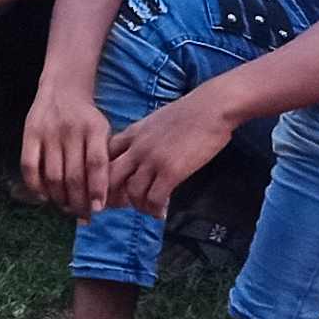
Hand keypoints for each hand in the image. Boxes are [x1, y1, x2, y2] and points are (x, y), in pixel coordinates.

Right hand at [21, 81, 115, 218]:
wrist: (63, 88)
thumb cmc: (87, 119)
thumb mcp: (103, 131)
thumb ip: (104, 159)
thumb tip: (102, 200)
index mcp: (95, 128)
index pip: (96, 164)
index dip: (97, 189)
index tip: (98, 209)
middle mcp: (71, 129)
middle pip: (74, 175)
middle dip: (78, 201)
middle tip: (82, 214)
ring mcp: (49, 131)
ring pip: (53, 176)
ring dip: (59, 198)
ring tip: (65, 207)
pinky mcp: (30, 132)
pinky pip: (29, 166)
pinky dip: (35, 186)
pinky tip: (43, 197)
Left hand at [98, 95, 232, 219]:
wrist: (213, 106)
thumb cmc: (192, 112)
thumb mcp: (157, 120)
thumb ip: (145, 136)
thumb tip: (143, 153)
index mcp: (133, 133)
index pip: (105, 156)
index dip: (105, 175)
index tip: (113, 187)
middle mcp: (138, 147)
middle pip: (110, 177)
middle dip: (113, 196)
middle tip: (125, 206)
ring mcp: (153, 159)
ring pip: (132, 192)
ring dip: (139, 206)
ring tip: (149, 210)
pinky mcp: (171, 170)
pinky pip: (154, 198)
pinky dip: (155, 209)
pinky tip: (162, 212)